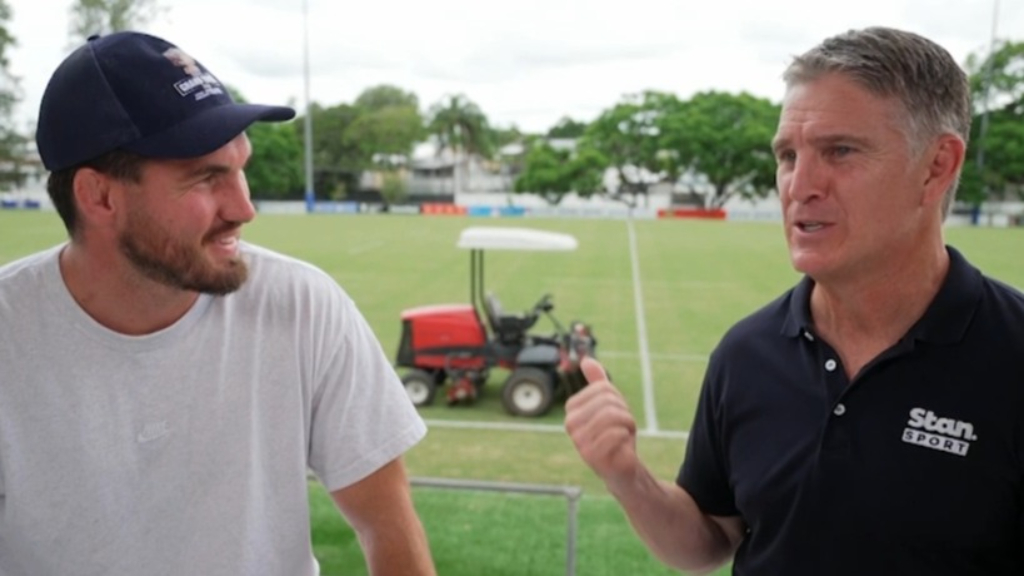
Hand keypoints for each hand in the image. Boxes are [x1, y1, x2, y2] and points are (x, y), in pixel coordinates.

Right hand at [565, 357, 639, 485]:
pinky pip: (616, 433)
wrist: (622, 468)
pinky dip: (626, 439)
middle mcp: (570, 423)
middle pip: (608, 401)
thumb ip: (598, 382)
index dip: (619, 400)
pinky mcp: (591, 455)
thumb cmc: (615, 435)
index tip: (617, 416)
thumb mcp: (609, 405)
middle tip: (622, 429)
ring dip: (627, 426)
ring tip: (622, 437)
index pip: (604, 388)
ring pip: (613, 416)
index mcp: (572, 408)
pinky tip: (621, 448)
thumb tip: (587, 360)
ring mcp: (579, 440)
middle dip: (624, 413)